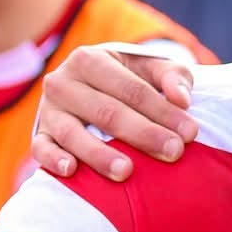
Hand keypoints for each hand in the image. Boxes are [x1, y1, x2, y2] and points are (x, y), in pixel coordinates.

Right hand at [32, 46, 197, 182]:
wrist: (87, 86)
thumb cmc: (127, 79)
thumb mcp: (149, 69)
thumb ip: (172, 77)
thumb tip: (183, 99)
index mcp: (91, 60)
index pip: (132, 89)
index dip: (163, 111)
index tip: (191, 133)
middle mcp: (64, 82)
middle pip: (107, 111)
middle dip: (143, 134)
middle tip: (173, 153)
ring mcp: (49, 110)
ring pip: (73, 133)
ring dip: (99, 154)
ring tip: (126, 171)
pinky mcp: (40, 134)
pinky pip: (42, 149)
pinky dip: (53, 159)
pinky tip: (71, 170)